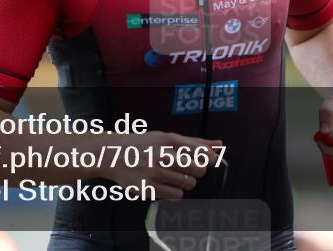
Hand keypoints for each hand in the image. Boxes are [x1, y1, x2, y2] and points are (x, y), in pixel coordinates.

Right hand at [99, 131, 222, 199]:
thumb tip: (218, 145)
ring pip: (188, 183)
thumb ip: (194, 142)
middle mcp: (163, 155)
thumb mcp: (167, 137)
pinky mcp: (149, 188)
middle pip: (198, 169)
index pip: (201, 152)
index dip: (210, 159)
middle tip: (186, 168)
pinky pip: (176, 195)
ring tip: (173, 176)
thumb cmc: (142, 145)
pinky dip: (175, 192)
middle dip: (196, 170)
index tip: (211, 161)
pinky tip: (167, 184)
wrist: (113, 154)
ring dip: (185, 182)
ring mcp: (155, 172)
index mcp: (169, 140)